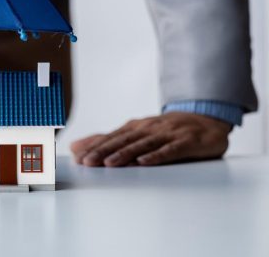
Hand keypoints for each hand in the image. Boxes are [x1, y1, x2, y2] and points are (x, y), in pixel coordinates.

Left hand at [70, 112, 230, 166]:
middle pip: (123, 140)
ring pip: (143, 144)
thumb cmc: (166, 130)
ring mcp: (168, 134)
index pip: (111, 138)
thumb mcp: (136, 133)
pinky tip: (144, 162)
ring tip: (109, 163)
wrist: (206, 119)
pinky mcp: (186, 142)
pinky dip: (156, 156)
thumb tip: (76, 147)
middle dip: (104, 151)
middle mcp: (149, 128)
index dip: (94, 147)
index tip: (78, 157)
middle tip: (87, 162)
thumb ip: (107, 140)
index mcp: (135, 127)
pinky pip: (170, 150)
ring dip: (125, 153)